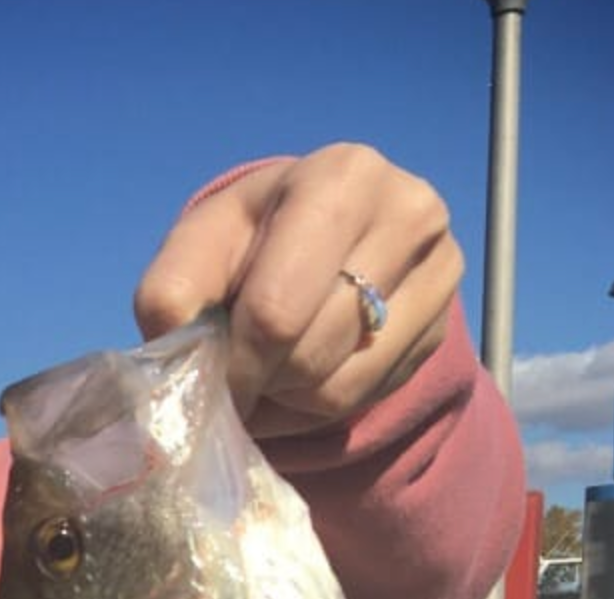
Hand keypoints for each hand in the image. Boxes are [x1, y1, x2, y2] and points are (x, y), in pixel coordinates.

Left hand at [133, 143, 462, 438]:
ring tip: (269, 373)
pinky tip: (304, 378)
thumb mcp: (199, 247)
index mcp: (340, 177)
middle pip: (310, 353)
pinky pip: (365, 399)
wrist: (318, 236)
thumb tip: (174, 350)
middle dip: (260, 381)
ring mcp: (440, 269)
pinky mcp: (441, 325)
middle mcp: (407, 211)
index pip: (276, 311)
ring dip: (286, 400)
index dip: (233, 364)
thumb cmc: (249, 242)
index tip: (212, 378)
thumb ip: (172, 291)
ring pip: (338, 387)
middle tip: (239, 377)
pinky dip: (319, 406)